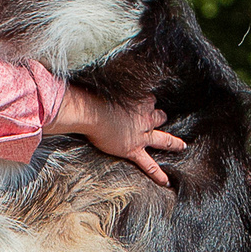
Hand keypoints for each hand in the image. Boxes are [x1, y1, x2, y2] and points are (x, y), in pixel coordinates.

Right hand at [48, 85, 185, 187]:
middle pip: (159, 115)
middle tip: (160, 118)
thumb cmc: (92, 96)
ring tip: (181, 146)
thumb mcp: (102, 86)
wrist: (90, 113)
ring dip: (171, 141)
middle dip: (159, 117)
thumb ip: (98, 85)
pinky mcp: (133, 149)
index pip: (149, 99)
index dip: (146, 102)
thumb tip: (69, 70)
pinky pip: (149, 164)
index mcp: (138, 99)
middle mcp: (144, 116)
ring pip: (162, 138)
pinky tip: (166, 181)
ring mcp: (141, 134)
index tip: (143, 102)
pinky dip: (158, 173)